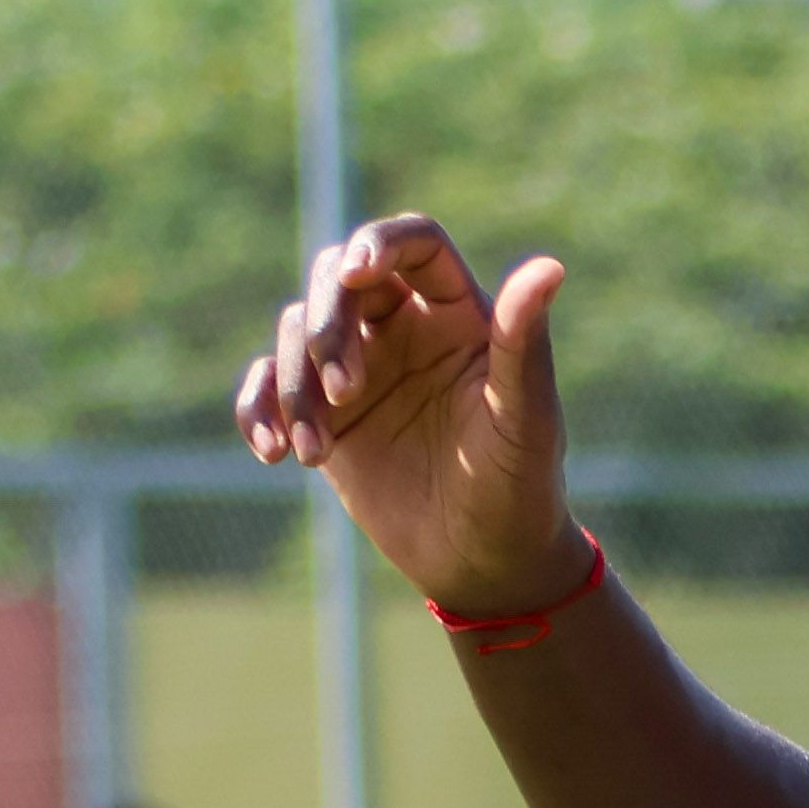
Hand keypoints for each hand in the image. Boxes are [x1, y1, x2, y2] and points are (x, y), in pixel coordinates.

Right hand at [235, 213, 579, 613]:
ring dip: (294, 385)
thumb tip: (550, 267)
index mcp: (458, 312)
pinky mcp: (324, 412)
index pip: (413, 245)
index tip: (360, 275)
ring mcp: (358, 366)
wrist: (487, 563)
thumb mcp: (525, 419)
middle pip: (339, 277)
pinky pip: (268, 385)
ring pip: (296, 332)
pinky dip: (258, 409)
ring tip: (315, 453)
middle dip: (327, 324)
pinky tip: (273, 453)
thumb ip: (524, 344)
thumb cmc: (521, 487)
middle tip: (344, 392)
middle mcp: (404, 326)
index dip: (380, 244)